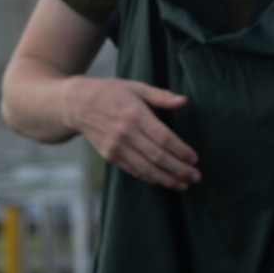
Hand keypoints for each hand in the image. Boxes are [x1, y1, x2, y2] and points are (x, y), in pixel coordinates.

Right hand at [63, 75, 199, 189]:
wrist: (77, 104)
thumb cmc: (110, 93)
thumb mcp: (135, 87)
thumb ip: (160, 96)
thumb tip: (184, 100)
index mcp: (134, 114)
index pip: (163, 138)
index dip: (181, 151)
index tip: (195, 158)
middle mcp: (125, 133)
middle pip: (158, 157)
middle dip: (179, 170)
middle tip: (196, 177)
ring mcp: (117, 147)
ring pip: (147, 169)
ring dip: (168, 180)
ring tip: (184, 185)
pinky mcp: (111, 157)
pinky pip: (135, 172)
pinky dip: (151, 179)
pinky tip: (165, 182)